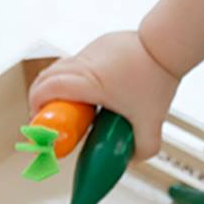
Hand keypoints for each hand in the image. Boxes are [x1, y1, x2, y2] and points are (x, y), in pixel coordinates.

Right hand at [26, 29, 179, 163]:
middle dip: (41, 98)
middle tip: (51, 117)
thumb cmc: (157, 77)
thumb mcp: (151, 121)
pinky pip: (78, 61)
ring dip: (58, 86)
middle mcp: (84, 63)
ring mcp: (90, 51)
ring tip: (73, 106)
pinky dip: (76, 76)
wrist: (168, 44)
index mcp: (89, 81)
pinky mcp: (100, 44)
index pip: (46, 89)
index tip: (40, 120)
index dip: (36, 104)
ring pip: (61, 67)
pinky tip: (94, 90)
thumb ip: (144, 147)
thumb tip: (131, 159)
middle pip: (46, 77)